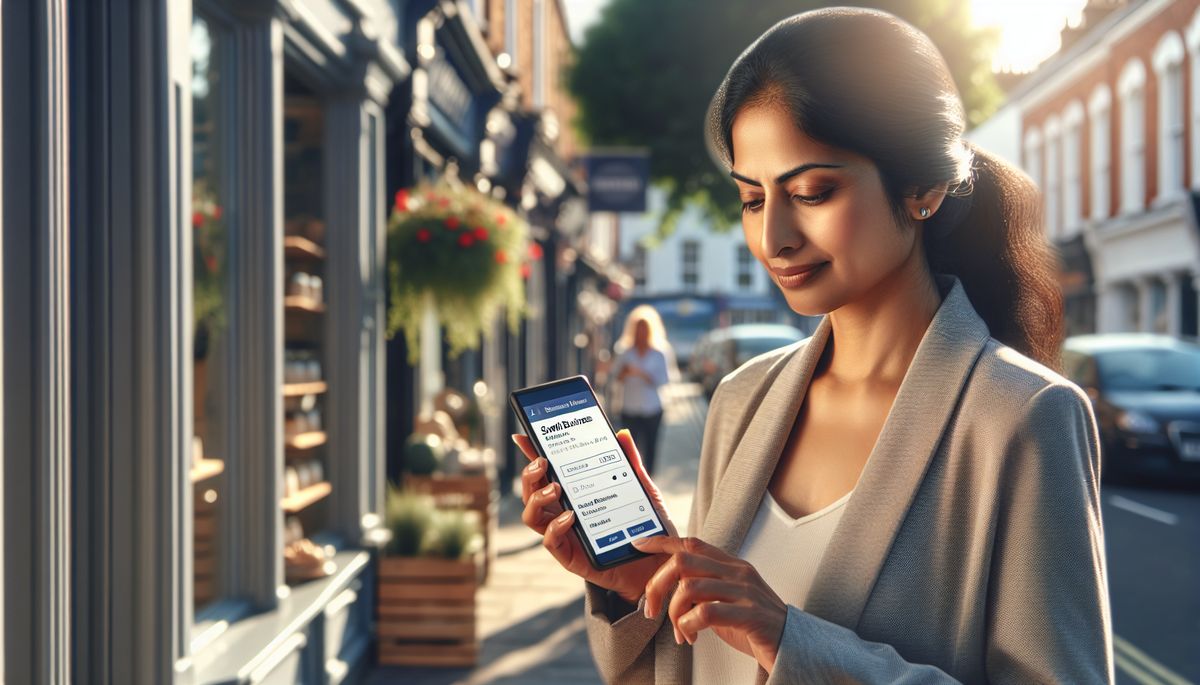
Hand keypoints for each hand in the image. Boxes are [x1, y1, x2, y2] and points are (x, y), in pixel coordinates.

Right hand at [513, 428, 678, 603]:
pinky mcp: (570, 556)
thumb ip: (630, 463)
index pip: (546, 472)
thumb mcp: (641, 489)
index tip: (522, 437)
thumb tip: (623, 435)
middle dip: (529, 474)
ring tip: (555, 488)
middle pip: (530, 492)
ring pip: (532, 515)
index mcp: (574, 494)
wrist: (658, 562)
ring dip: (537, 498)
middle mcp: (562, 512)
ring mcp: (564, 535)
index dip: (530, 454)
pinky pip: (550, 542)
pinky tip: (570, 516)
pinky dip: (555, 527)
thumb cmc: (645, 525)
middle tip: (543, 462)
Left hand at [630, 535, 786, 672]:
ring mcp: (745, 591)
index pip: (691, 543)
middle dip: (657, 585)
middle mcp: (738, 572)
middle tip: (650, 610)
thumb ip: (704, 588)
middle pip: (682, 561)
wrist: (794, 647)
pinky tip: (691, 636)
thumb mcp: (726, 600)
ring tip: (679, 632)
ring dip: (674, 613)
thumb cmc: (755, 626)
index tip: (639, 544)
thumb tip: (670, 587)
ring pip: (690, 586)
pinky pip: (707, 611)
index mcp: (731, 565)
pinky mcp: (750, 614)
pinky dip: (689, 625)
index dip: (662, 541)